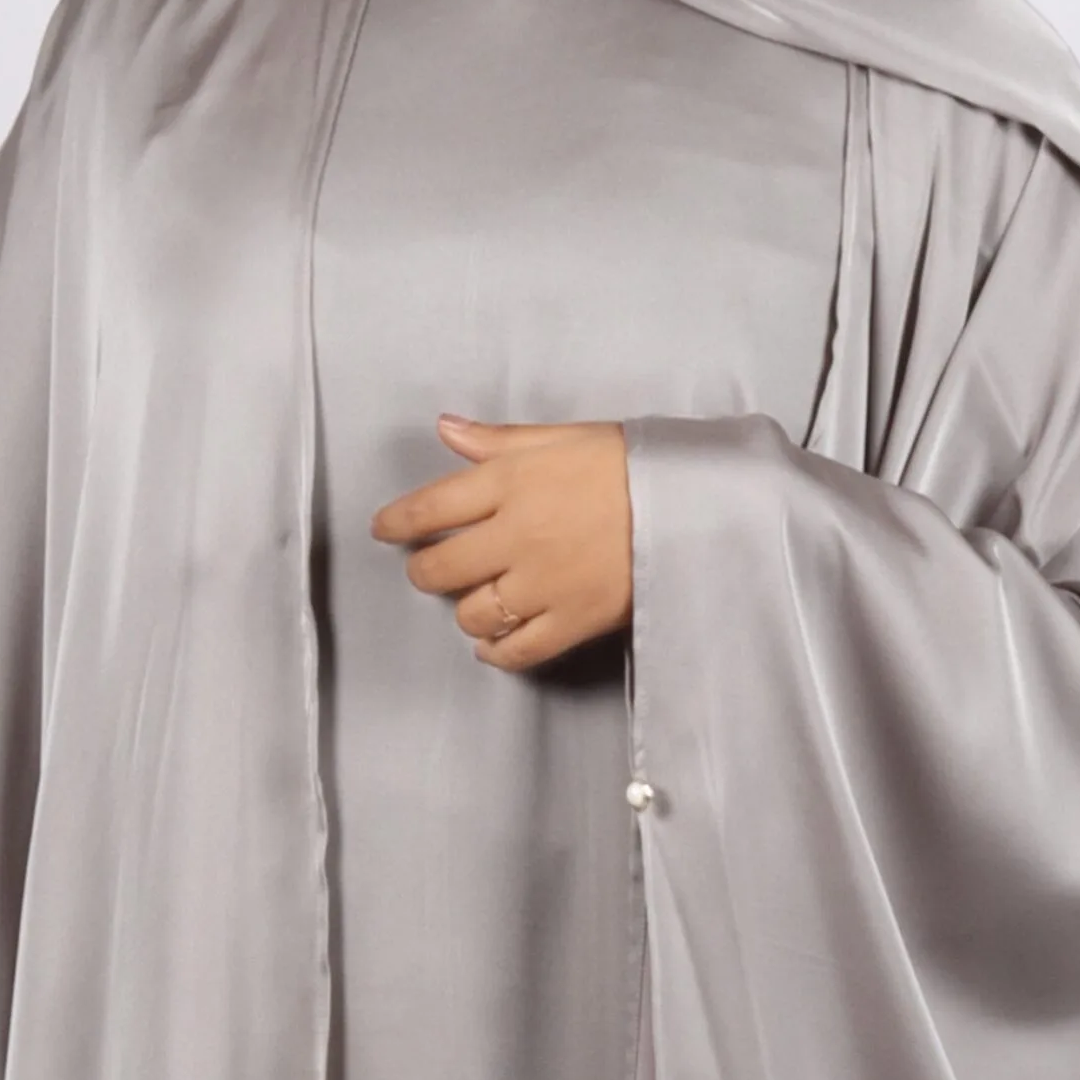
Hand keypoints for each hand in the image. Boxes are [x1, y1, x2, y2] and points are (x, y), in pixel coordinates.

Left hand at [369, 415, 632, 669]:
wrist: (696, 504)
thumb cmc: (633, 462)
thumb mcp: (565, 436)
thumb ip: (499, 439)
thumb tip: (445, 429)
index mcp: (510, 481)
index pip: (430, 507)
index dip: (397, 523)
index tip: (383, 530)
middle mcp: (515, 535)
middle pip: (439, 568)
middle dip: (425, 570)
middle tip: (430, 569)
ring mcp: (542, 583)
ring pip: (472, 612)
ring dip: (465, 609)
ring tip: (476, 601)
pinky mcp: (572, 620)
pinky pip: (516, 649)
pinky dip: (496, 650)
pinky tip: (493, 643)